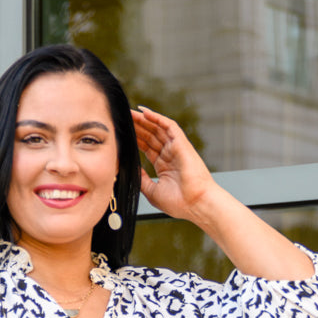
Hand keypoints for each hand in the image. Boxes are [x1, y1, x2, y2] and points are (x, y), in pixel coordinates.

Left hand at [132, 105, 216, 223]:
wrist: (195, 205)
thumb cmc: (178, 203)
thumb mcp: (152, 191)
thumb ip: (141, 179)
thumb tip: (131, 168)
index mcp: (164, 166)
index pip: (147, 147)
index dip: (135, 138)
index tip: (123, 133)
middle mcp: (170, 155)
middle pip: (151, 135)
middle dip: (137, 126)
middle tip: (123, 117)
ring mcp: (176, 148)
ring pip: (158, 128)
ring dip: (144, 119)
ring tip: (130, 112)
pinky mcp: (181, 143)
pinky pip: (168, 125)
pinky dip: (157, 118)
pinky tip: (144, 112)